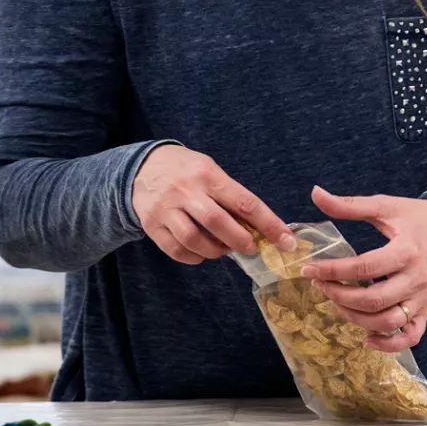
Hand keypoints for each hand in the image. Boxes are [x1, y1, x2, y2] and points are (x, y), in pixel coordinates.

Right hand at [132, 145, 295, 264]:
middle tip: (252, 248)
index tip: (285, 241)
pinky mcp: (150, 225)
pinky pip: (174, 249)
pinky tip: (202, 254)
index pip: (245, 202)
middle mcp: (187, 191)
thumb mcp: (211, 170)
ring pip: (193, 239)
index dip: (268, 224)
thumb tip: (258, 225)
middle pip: (218, 222)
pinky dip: (193, 257)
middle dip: (240, 241)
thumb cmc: (187, 170)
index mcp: (209, 175)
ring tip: (225, 250)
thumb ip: (231, 195)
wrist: (141, 168)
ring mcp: (166, 209)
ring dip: (215, 251)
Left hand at [301, 185, 426, 354]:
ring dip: (356, 318)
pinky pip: (410, 336)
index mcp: (407, 251)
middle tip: (321, 286)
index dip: (333, 270)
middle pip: (374, 300)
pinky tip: (366, 339)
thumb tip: (315, 194)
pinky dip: (388, 344)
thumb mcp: (386, 206)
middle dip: (339, 296)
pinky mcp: (425, 309)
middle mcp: (416, 278)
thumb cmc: (416, 218)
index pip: (365, 267)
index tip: (309, 269)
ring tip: (338, 304)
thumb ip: (350, 205)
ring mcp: (422, 298)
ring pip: (388, 322)